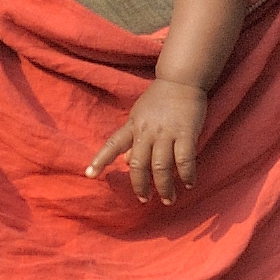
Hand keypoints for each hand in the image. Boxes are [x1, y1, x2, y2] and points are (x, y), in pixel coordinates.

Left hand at [90, 79, 206, 203]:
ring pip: (161, 167)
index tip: (90, 175)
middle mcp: (146, 131)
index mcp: (133, 126)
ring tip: (168, 199)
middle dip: (140, 185)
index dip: (100, 160)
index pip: (113, 144)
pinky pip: (184, 160)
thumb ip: (132, 138)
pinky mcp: (186, 133)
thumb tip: (125, 161)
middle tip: (144, 199)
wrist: (181, 79)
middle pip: (138, 164)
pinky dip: (187, 175)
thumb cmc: (160, 98)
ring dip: (164, 187)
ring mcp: (166, 133)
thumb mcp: (139, 115)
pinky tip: (189, 184)